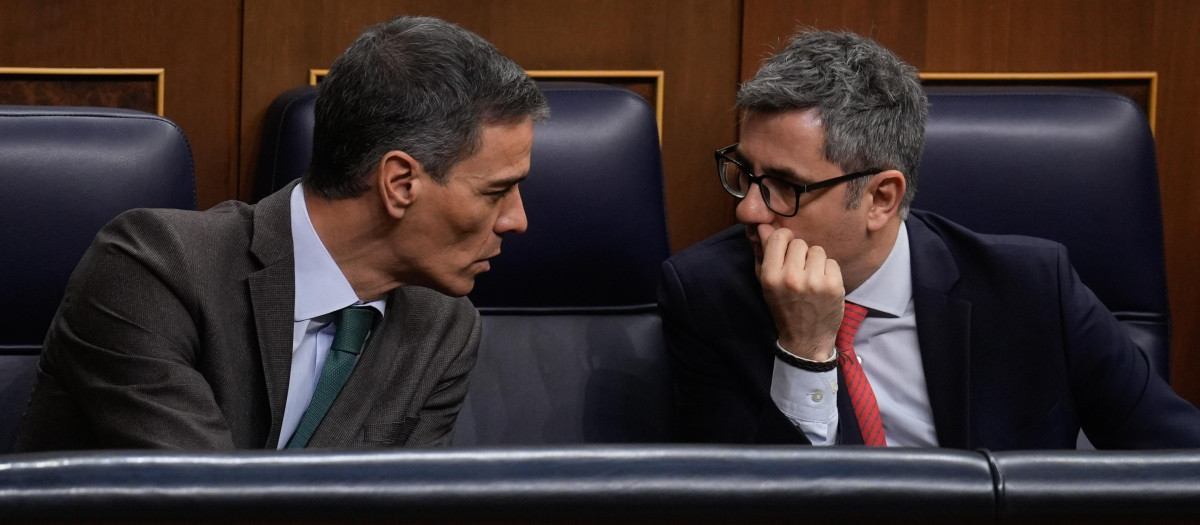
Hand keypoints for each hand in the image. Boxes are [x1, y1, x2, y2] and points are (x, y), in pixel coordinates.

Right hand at [755, 223, 844, 360]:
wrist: (805, 339)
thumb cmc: (784, 307)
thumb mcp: (767, 283)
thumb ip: (764, 254)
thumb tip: (763, 226)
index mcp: (771, 277)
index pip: (779, 237)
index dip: (784, 239)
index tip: (786, 249)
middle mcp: (791, 278)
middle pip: (799, 243)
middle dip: (800, 253)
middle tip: (799, 270)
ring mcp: (814, 282)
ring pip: (817, 250)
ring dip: (815, 261)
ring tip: (811, 278)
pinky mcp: (834, 286)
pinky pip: (831, 262)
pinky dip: (828, 271)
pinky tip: (823, 285)